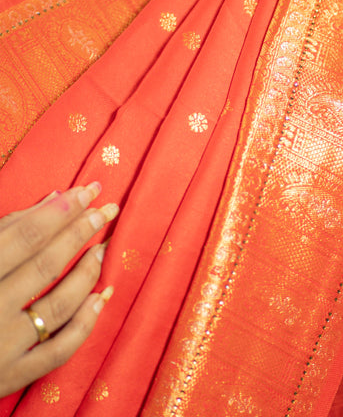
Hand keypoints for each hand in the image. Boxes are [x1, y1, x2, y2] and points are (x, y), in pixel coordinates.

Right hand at [0, 185, 117, 396]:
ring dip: (88, 273)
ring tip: (103, 248)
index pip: (27, 236)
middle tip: (109, 210)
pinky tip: (102, 297)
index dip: (62, 211)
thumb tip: (54, 198)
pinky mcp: (12, 374)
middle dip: (81, 232)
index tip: (89, 191)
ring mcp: (2, 344)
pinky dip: (86, 323)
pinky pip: (59, 350)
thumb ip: (7, 227)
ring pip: (59, 304)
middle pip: (47, 265)